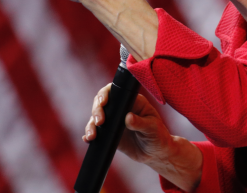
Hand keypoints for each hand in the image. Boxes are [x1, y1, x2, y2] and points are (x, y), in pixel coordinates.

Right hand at [84, 84, 202, 190]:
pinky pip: (96, 132)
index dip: (105, 94)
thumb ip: (141, 123)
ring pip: (95, 118)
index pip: (115, 91)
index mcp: (132, 101)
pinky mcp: (109, 134)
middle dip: (96, 110)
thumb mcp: (153, 129)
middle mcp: (120, 109)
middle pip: (101, 102)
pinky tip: (87, 139)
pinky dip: (89, 135)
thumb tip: (128, 117)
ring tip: (92, 136)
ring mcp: (113, 121)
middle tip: (99, 122)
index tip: (103, 102)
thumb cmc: (159, 137)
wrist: (156, 154)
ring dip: (91, 125)